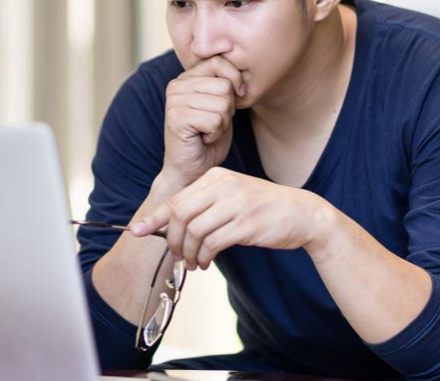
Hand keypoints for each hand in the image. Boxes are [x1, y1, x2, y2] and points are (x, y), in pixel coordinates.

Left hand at [132, 167, 334, 269]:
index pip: (177, 199)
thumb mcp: (230, 196)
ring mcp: (235, 204)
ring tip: (194, 263)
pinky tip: (207, 262)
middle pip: (181, 215)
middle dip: (173, 240)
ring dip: (189, 253)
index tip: (138, 231)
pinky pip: (213, 243)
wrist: (302, 213)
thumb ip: (203, 205)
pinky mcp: (246, 224)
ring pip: (195, 231)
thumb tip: (170, 227)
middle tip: (178, 255)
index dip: (155, 217)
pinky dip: (204, 257)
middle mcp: (223, 186)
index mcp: (215, 177)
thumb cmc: (261, 208)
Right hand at [162, 56, 244, 187]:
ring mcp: (174, 101)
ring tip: (207, 131)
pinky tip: (203, 139)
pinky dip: (216, 133)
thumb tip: (241, 71)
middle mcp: (176, 86)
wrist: (191, 170)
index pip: (219, 62)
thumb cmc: (208, 138)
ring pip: (222, 103)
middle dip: (228, 109)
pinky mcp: (177, 118)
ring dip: (222, 123)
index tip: (236, 98)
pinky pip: (215, 119)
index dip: (235, 80)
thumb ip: (224, 84)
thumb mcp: (220, 105)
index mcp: (185, 78)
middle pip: (224, 85)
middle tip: (212, 123)